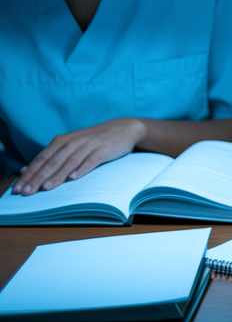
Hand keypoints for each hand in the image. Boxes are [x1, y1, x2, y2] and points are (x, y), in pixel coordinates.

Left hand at [12, 118, 146, 194]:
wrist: (123, 129)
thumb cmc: (94, 141)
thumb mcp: (71, 146)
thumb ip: (51, 157)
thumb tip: (25, 169)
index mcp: (62, 141)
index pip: (41, 159)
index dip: (29, 174)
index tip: (18, 189)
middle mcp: (73, 142)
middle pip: (52, 162)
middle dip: (38, 178)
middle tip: (27, 192)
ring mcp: (88, 145)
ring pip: (69, 162)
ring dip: (57, 175)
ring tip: (46, 188)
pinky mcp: (104, 149)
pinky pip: (91, 160)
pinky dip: (82, 169)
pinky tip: (74, 178)